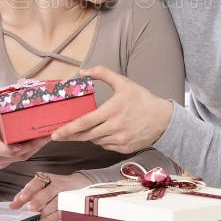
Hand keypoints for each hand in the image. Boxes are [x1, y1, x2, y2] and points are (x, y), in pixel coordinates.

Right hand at [0, 88, 50, 168]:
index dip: (13, 148)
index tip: (24, 141)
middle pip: (17, 153)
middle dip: (34, 144)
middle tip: (46, 132)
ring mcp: (1, 160)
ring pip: (22, 156)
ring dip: (36, 146)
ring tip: (47, 134)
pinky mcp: (7, 161)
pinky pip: (22, 157)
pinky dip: (33, 149)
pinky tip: (40, 140)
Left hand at [8, 172, 90, 220]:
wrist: (80, 183)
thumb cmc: (55, 185)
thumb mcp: (41, 185)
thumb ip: (27, 194)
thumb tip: (14, 204)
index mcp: (47, 178)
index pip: (36, 182)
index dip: (28, 191)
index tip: (20, 199)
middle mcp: (57, 184)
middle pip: (47, 193)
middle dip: (38, 201)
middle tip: (31, 209)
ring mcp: (66, 193)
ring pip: (55, 203)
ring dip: (45, 211)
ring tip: (37, 216)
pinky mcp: (73, 202)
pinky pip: (63, 210)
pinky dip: (53, 216)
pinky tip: (46, 218)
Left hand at [51, 66, 173, 152]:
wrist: (164, 119)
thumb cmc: (142, 99)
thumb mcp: (123, 82)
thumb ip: (102, 73)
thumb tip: (83, 71)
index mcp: (113, 110)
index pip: (85, 122)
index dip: (68, 129)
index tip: (56, 133)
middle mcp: (115, 127)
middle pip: (86, 135)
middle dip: (71, 136)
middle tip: (60, 136)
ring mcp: (120, 139)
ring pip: (95, 141)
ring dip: (87, 136)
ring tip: (86, 129)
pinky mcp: (125, 148)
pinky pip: (106, 146)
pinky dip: (101, 140)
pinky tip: (103, 133)